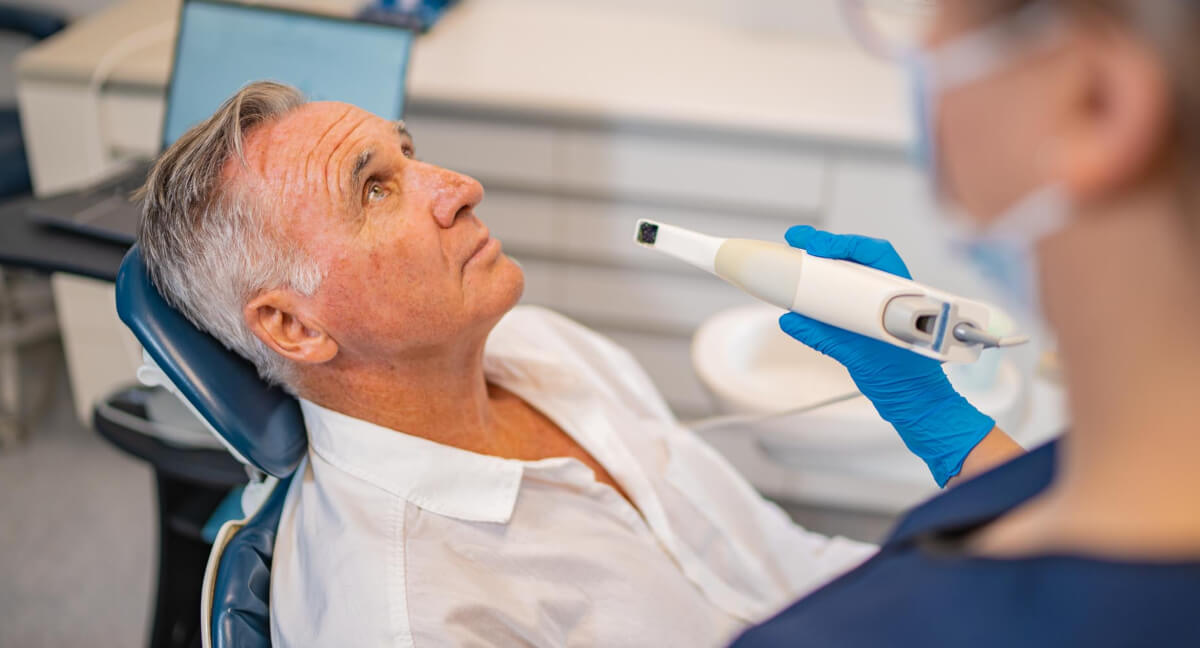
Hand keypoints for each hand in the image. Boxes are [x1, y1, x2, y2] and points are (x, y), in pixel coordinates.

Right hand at [778, 225, 994, 486]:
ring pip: (856, 275)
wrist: (919, 406)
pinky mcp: (873, 322)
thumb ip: (824, 338)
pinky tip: (809, 290)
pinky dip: (828, 290)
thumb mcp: (859, 358)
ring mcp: (885, 308)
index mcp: (903, 296)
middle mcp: (896, 296)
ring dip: (827, 265)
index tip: (817, 247)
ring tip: (799, 258)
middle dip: (828, 247)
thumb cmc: (906, 384)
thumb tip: (792, 321)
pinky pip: (850, 296)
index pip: (874, 254)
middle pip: (860, 258)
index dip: (843, 245)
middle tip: (797, 241)